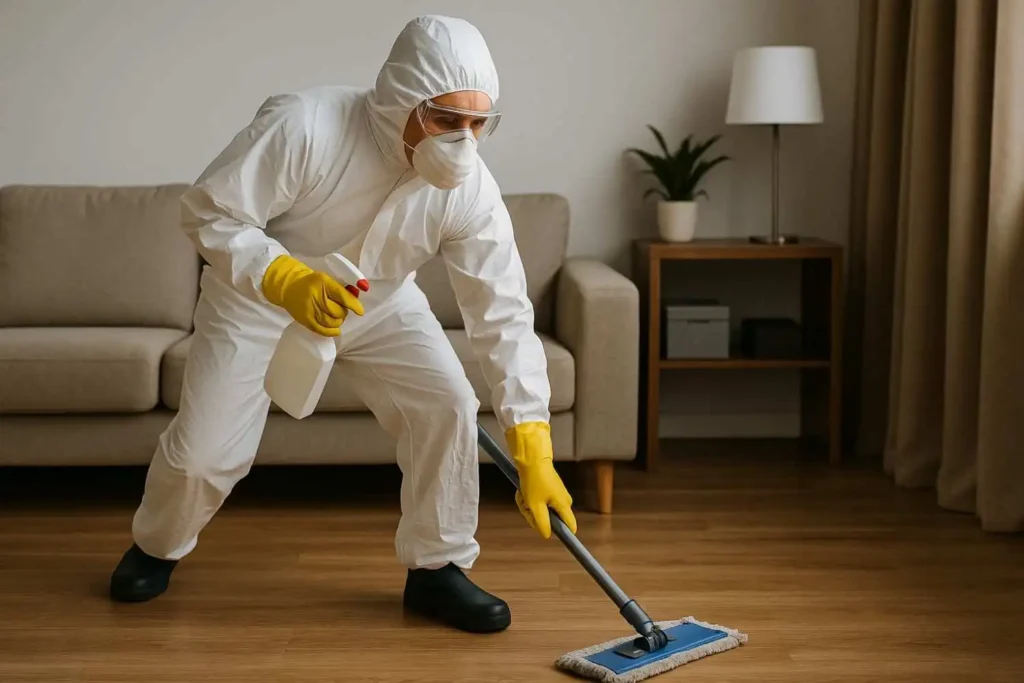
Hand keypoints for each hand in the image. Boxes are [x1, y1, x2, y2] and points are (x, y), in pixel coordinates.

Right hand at [261, 255, 363, 335]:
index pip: (342, 296)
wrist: (289, 286)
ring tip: (336, 315)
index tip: (360, 311)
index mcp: (323, 282)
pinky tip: (336, 328)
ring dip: (338, 320)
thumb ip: (342, 289)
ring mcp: (310, 310)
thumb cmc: (312, 283)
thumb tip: (357, 297)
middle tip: (341, 308)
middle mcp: (316, 296)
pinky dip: (332, 330)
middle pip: (338, 311)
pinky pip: (323, 330)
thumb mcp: (327, 279)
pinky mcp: (306, 320)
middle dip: (344, 311)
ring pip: (332, 322)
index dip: (353, 305)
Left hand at [505, 421, 576, 538]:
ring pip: (541, 510)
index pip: (571, 526)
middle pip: (550, 519)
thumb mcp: (535, 506)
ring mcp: (556, 494)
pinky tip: (523, 491)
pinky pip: (537, 501)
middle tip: (526, 507)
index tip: (560, 539)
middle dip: (535, 516)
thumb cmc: (534, 481)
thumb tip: (548, 535)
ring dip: (529, 506)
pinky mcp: (548, 489)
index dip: (565, 535)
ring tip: (522, 496)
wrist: (532, 459)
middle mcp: (563, 500)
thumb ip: (542, 523)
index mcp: (564, 505)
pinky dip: (528, 498)